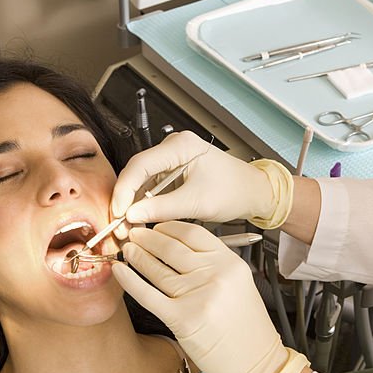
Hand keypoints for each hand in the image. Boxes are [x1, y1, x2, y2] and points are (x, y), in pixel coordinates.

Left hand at [111, 221, 308, 372]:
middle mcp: (215, 275)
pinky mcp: (182, 319)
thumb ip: (214, 265)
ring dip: (136, 256)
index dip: (167, 227)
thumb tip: (177, 249)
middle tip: (134, 233)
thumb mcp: (238, 285)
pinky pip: (147, 294)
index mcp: (230, 263)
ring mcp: (198, 296)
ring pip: (157, 268)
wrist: (257, 363)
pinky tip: (119, 270)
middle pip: (171, 247)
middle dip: (147, 238)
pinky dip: (129, 280)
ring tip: (127, 250)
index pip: (192, 233)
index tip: (155, 227)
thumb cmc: (247, 328)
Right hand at [112, 131, 277, 229]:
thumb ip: (162, 208)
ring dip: (134, 205)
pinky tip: (140, 220)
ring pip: (142, 182)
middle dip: (126, 200)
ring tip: (128, 227)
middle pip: (137, 173)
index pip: (140, 165)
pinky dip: (145, 205)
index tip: (119, 211)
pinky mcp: (173, 174)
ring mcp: (172, 160)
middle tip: (119, 224)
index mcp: (181, 146)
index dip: (124, 190)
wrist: (253, 193)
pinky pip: (152, 188)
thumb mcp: (197, 203)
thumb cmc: (234, 190)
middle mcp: (173, 148)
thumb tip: (133, 214)